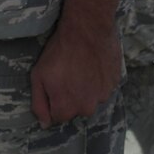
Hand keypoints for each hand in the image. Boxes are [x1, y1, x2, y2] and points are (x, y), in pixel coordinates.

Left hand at [30, 13, 122, 128]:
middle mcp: (87, 107)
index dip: (54, 99)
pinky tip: (94, 64)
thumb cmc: (60, 51)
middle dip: (72, 96)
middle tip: (70, 74)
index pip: (58, 116)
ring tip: (83, 67)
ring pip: (92, 98)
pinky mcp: (115, 82)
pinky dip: (99, 79)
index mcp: (66, 108)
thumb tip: (45, 124)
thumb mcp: (38, 76)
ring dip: (87, 88)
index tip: (55, 83)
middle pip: (77, 108)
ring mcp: (103, 95)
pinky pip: (104, 87)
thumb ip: (39, 104)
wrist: (87, 29)